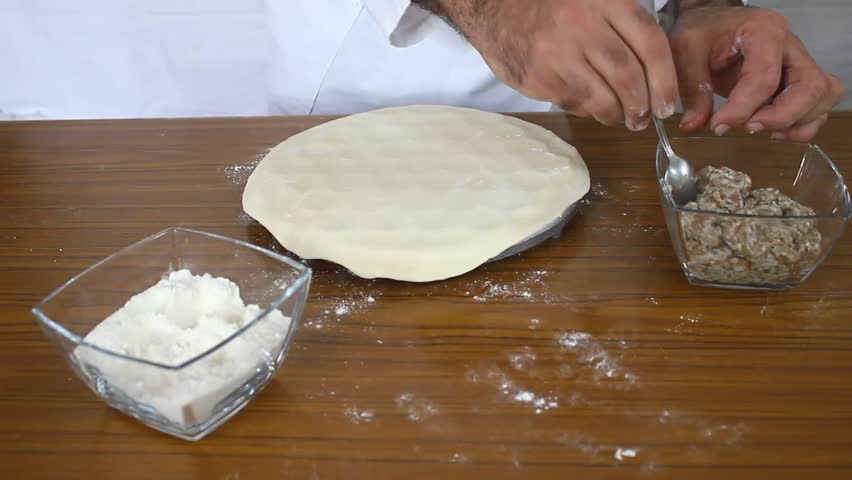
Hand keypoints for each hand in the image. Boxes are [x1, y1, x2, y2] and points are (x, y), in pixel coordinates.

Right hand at [417, 0, 678, 130]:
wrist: (492, 6)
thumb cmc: (549, 4)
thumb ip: (622, 22)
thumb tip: (656, 69)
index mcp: (604, 1)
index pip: (650, 44)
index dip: (666, 80)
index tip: (668, 103)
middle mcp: (582, 25)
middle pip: (628, 76)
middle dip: (642, 104)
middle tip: (645, 117)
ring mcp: (557, 53)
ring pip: (601, 96)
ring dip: (617, 114)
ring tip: (621, 118)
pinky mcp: (538, 77)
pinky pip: (573, 103)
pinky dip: (588, 111)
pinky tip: (592, 108)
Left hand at [672, 6, 844, 140]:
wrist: (713, 24)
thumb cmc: (704, 31)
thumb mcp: (686, 49)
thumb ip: (691, 86)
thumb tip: (693, 124)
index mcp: (764, 31)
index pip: (765, 76)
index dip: (743, 107)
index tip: (718, 125)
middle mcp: (790, 46)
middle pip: (810, 87)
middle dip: (780, 117)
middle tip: (748, 128)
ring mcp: (799, 62)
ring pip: (823, 96)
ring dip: (796, 122)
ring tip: (760, 129)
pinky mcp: (798, 79)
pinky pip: (818, 105)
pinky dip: (802, 125)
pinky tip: (772, 131)